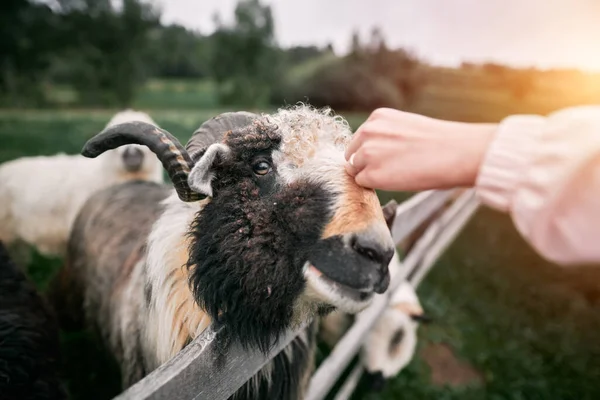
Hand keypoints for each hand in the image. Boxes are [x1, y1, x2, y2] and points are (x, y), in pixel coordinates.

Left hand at [345, 108, 496, 191]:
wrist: (456, 153)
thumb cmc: (439, 142)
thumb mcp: (407, 127)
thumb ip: (386, 136)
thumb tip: (375, 153)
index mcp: (377, 117)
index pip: (360, 139)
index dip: (372, 151)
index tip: (387, 158)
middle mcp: (367, 132)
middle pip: (353, 154)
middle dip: (366, 163)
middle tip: (391, 169)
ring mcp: (367, 154)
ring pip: (355, 170)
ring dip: (370, 175)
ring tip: (396, 175)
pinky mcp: (371, 175)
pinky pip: (362, 184)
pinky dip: (375, 186)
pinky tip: (395, 182)